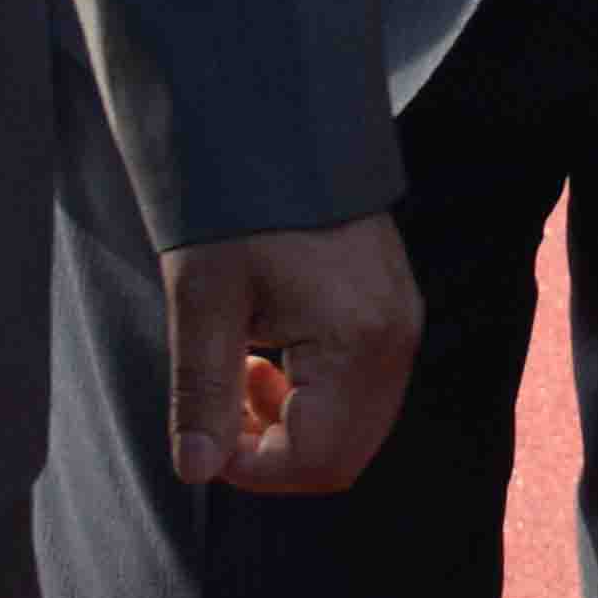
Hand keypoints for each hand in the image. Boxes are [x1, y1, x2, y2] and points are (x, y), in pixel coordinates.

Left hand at [161, 215, 421, 494]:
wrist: (279, 127)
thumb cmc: (236, 207)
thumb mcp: (204, 299)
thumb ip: (202, 391)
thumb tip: (195, 470)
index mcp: (358, 341)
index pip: (318, 460)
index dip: (253, 470)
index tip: (206, 439)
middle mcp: (396, 340)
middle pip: (345, 455)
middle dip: (275, 454)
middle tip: (222, 410)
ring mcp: (402, 325)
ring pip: (355, 428)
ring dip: (292, 428)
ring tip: (241, 377)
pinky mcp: (393, 312)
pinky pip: (361, 392)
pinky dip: (313, 399)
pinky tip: (270, 359)